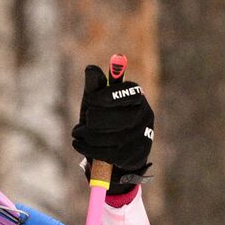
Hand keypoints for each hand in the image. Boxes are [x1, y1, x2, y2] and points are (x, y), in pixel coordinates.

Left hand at [72, 64, 154, 193]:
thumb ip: (94, 85)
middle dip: (89, 119)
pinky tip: (81, 143)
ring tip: (81, 133)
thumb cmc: (104, 119)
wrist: (116, 152)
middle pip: (102, 116)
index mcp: (137, 96)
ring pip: (98, 135)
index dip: (97, 98)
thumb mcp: (97, 101)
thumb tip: (91, 69)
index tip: (90, 101)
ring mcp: (140, 136)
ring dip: (83, 134)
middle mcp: (144, 114)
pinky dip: (83, 147)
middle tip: (86, 121)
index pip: (116, 92)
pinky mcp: (133, 155)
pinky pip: (99, 152)